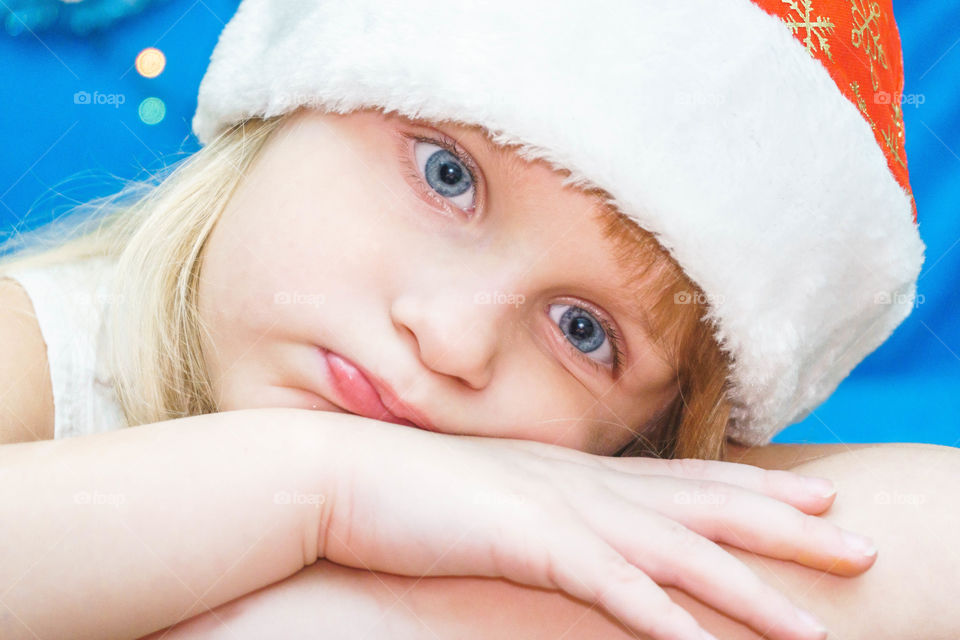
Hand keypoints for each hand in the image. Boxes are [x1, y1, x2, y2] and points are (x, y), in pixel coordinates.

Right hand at [318, 421, 875, 639]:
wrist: (342, 472)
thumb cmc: (413, 490)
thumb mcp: (495, 496)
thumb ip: (543, 508)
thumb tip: (573, 529)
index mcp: (578, 474)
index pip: (685, 479)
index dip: (754, 488)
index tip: (812, 496)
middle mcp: (583, 485)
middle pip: (703, 507)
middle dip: (783, 527)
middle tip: (855, 540)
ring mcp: (558, 511)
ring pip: (675, 554)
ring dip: (744, 591)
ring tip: (808, 626)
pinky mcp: (525, 541)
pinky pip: (607, 586)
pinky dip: (659, 617)